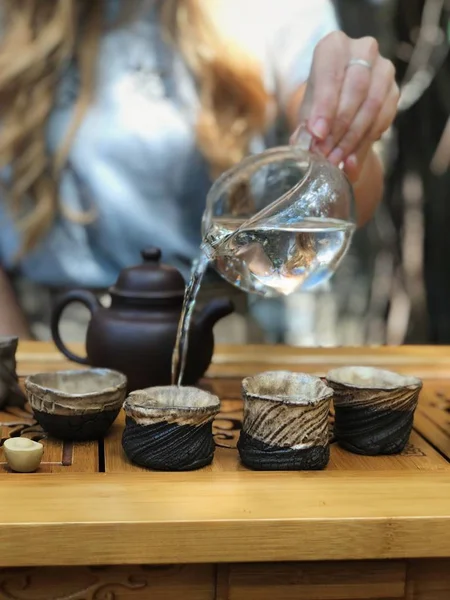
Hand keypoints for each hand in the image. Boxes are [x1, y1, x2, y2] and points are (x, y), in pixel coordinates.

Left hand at [293, 32, 398, 181]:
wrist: (341, 106)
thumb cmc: (320, 104)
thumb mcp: (307, 113)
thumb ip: (305, 128)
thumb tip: (305, 145)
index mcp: (333, 46)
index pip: (330, 73)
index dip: (324, 106)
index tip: (318, 134)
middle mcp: (362, 50)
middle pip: (355, 89)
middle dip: (339, 127)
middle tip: (326, 154)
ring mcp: (383, 68)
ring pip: (372, 104)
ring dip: (353, 138)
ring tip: (336, 159)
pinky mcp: (395, 90)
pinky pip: (384, 117)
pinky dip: (366, 141)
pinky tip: (351, 158)